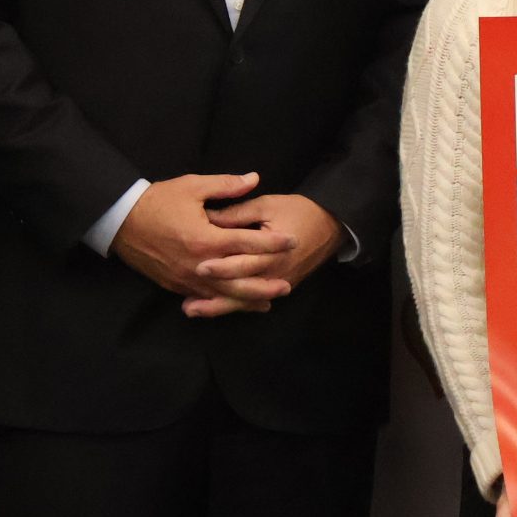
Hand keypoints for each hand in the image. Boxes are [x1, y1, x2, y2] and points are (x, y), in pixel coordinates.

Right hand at [111, 172, 293, 314]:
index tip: (292, 241)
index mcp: (206, 238)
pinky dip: (223, 302)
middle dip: (266, 282)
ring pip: (224, 294)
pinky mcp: (176, 285)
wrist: (121, 221)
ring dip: (248, 299)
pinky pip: (204, 298)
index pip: (248, 243)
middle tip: (288, 283)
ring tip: (269, 302)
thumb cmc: (157, 201)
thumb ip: (226, 185)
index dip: (273, 242)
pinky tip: (235, 305)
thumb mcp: (192, 186)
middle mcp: (199, 263)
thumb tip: (254, 179)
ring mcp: (187, 278)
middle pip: (240, 279)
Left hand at [192, 192, 341, 317]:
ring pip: (244, 300)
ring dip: (218, 307)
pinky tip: (211, 308)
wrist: (331, 225)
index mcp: (272, 250)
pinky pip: (253, 301)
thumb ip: (238, 213)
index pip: (242, 261)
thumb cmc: (297, 210)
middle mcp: (275, 272)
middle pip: (240, 288)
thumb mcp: (267, 205)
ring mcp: (278, 283)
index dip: (220, 265)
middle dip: (213, 294)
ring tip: (190, 311)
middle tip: (186, 302)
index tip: (197, 266)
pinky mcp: (279, 287)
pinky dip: (233, 306)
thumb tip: (208, 218)